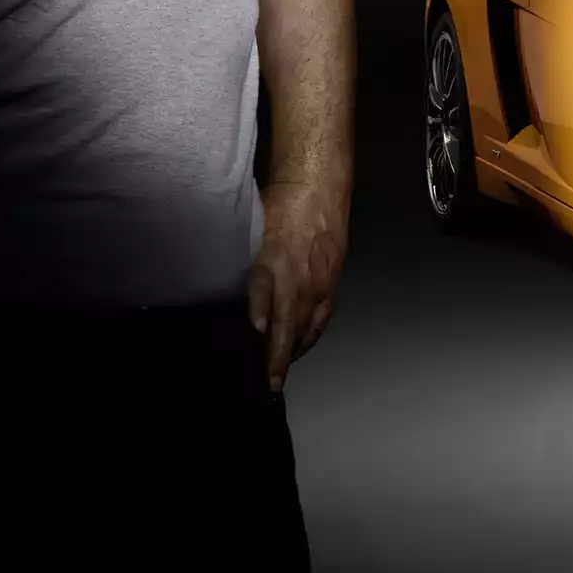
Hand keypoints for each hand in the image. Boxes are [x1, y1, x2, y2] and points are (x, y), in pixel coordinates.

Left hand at [247, 182, 346, 392]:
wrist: (318, 187)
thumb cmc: (279, 206)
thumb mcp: (251, 236)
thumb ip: (247, 274)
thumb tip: (240, 304)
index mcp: (274, 268)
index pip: (264, 314)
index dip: (261, 341)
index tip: (257, 366)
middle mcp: (299, 281)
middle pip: (288, 329)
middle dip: (279, 360)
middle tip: (271, 385)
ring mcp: (319, 283)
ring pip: (308, 326)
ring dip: (295, 350)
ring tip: (282, 369)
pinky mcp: (332, 280)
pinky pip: (322, 316)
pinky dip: (311, 333)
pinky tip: (303, 341)